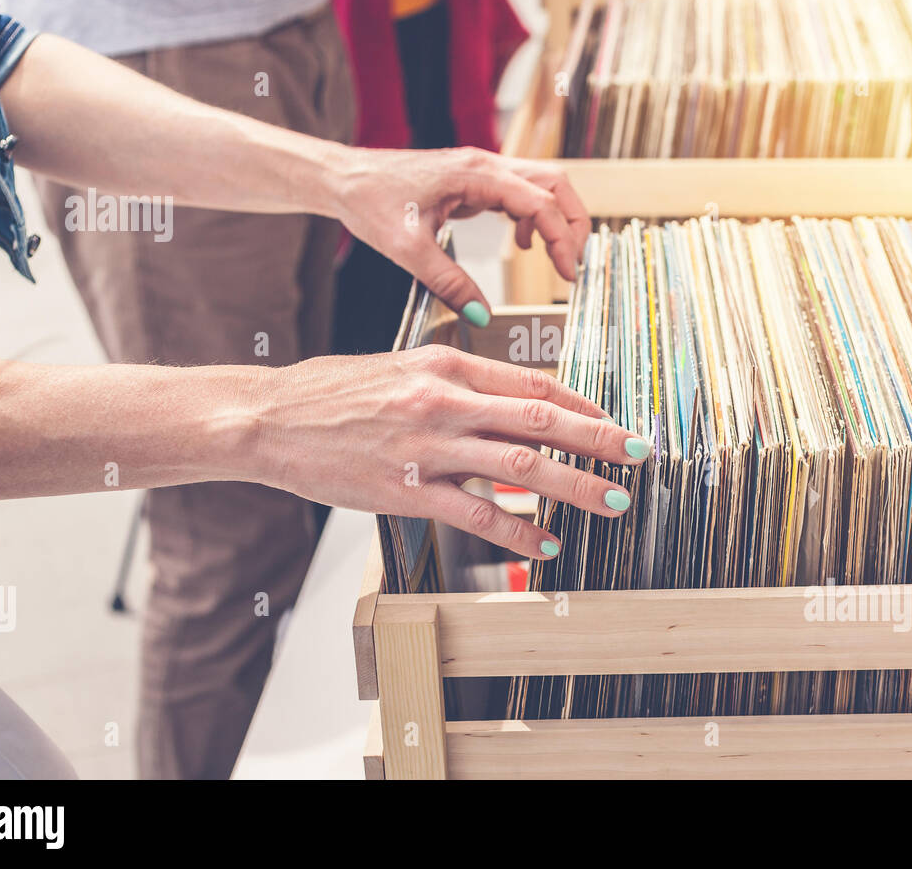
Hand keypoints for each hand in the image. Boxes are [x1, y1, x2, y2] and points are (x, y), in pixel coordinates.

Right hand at [250, 345, 647, 559]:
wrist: (271, 419)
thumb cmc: (333, 392)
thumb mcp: (400, 366)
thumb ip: (454, 380)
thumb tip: (507, 397)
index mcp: (446, 367)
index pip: (533, 383)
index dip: (583, 404)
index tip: (614, 420)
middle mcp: (445, 402)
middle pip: (541, 419)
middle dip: (599, 439)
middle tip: (640, 454)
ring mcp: (427, 449)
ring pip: (520, 467)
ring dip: (574, 486)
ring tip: (612, 502)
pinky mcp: (406, 492)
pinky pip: (475, 516)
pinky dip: (517, 533)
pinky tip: (544, 545)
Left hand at [329, 146, 589, 324]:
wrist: (344, 178)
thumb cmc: (370, 202)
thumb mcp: (407, 250)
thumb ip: (448, 283)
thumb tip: (481, 317)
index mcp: (476, 175)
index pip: (541, 202)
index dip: (562, 239)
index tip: (568, 275)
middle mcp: (486, 165)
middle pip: (556, 183)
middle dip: (574, 222)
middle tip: (573, 265)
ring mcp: (482, 169)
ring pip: (543, 184)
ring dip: (557, 218)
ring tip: (556, 258)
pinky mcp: (475, 179)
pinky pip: (520, 192)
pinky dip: (533, 217)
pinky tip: (520, 244)